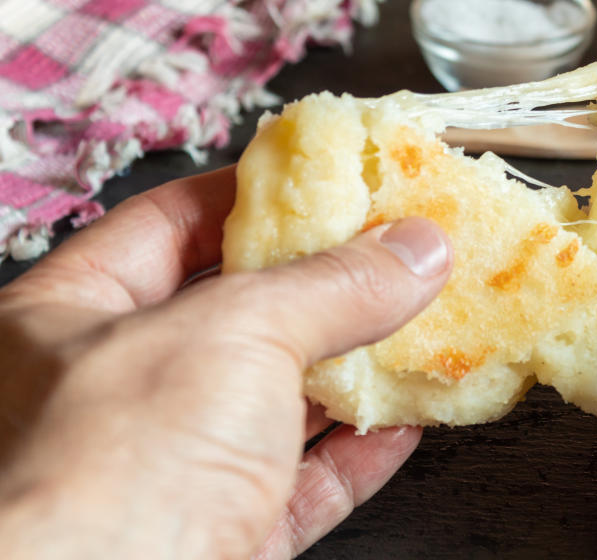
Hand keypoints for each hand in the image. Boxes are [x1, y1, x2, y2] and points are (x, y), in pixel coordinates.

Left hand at [0, 167, 451, 558]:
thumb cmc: (107, 472)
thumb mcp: (231, 336)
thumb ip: (331, 287)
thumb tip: (414, 249)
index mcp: (69, 317)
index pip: (171, 223)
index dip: (255, 193)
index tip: (327, 179)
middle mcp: (112, 391)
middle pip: (238, 312)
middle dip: (323, 283)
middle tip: (392, 250)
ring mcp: (169, 468)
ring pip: (279, 399)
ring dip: (356, 366)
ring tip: (420, 323)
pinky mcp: (223, 533)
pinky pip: (305, 480)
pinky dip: (361, 449)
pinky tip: (407, 419)